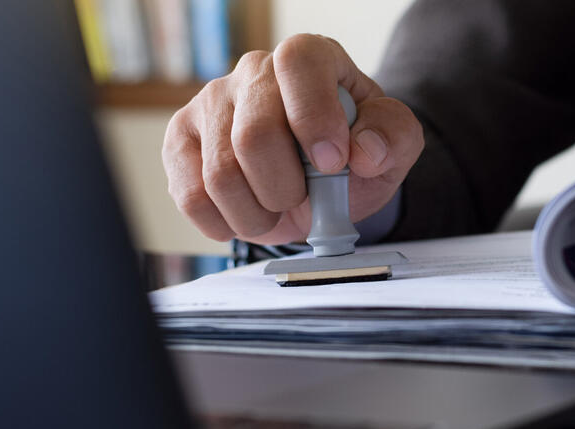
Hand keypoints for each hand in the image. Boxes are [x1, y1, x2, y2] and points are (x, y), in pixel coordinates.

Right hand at [162, 34, 422, 244]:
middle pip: (254, 136)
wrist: (322, 181)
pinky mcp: (181, 140)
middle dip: (286, 188)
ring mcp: (210, 103)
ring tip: (277, 210)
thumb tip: (365, 150)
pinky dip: (224, 223)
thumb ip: (393, 137)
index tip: (332, 164)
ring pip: (220, 175)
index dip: (314, 118)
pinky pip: (191, 194)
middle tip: (303, 199)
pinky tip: (246, 215)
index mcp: (307, 60)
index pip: (298, 63)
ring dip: (258, 214)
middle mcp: (253, 72)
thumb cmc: (352, 153)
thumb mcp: (392, 143)